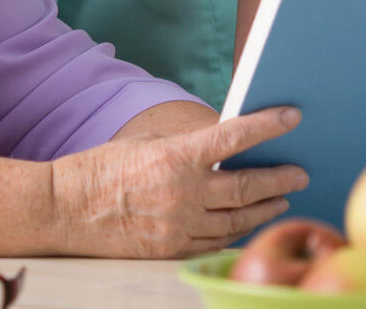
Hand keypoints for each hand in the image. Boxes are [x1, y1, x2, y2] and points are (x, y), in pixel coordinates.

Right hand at [51, 106, 307, 258]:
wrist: (65, 208)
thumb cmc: (102, 168)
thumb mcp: (146, 143)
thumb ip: (186, 147)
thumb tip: (223, 147)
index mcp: (176, 156)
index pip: (234, 137)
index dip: (267, 126)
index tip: (293, 117)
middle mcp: (183, 192)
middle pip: (247, 187)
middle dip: (279, 179)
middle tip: (300, 173)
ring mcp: (179, 224)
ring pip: (237, 219)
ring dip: (265, 208)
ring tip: (282, 199)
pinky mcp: (171, 248)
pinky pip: (215, 241)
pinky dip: (236, 231)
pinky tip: (247, 223)